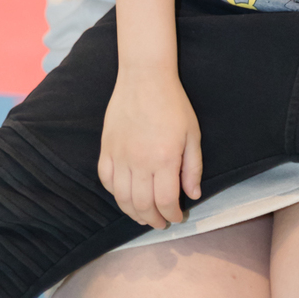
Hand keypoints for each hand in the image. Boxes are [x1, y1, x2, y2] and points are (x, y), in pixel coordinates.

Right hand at [99, 67, 202, 228]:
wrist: (145, 76)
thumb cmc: (172, 103)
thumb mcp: (192, 133)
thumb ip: (193, 167)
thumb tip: (192, 195)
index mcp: (164, 158)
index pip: (166, 201)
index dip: (172, 215)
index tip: (177, 217)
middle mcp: (140, 161)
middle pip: (142, 205)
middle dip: (153, 220)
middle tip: (160, 222)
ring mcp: (120, 155)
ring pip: (122, 198)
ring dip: (133, 213)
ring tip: (143, 216)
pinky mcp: (106, 147)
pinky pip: (106, 180)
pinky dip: (115, 193)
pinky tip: (125, 194)